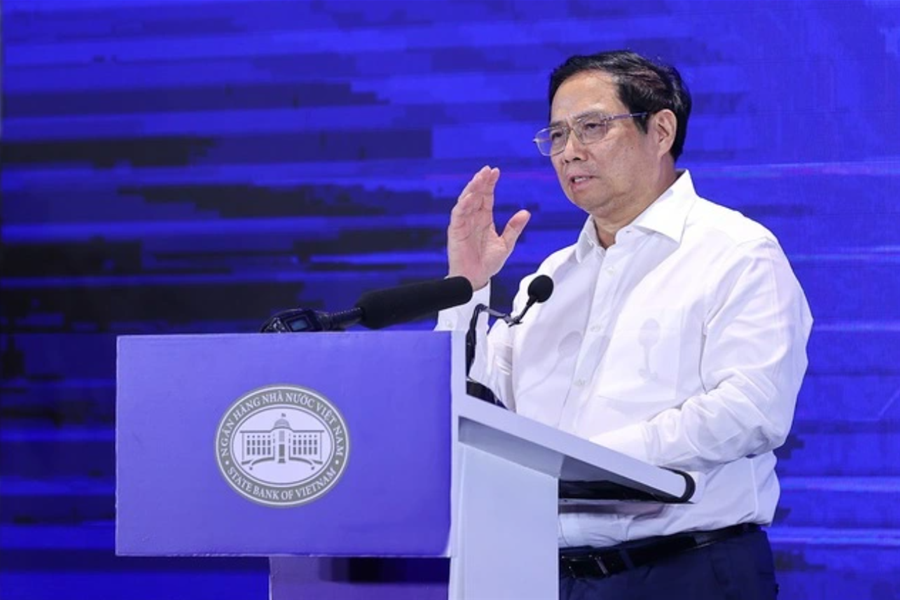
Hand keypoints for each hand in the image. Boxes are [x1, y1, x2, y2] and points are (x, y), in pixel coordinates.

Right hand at [447, 166, 530, 289]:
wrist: (476, 279)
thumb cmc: (488, 263)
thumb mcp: (506, 244)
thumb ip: (514, 228)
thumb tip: (526, 212)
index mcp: (484, 219)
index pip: (487, 197)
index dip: (490, 184)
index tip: (496, 171)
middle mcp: (473, 218)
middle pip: (476, 195)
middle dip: (481, 181)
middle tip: (488, 170)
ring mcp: (463, 224)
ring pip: (466, 201)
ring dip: (472, 189)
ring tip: (479, 178)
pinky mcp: (455, 231)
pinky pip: (458, 215)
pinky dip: (463, 205)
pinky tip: (470, 196)